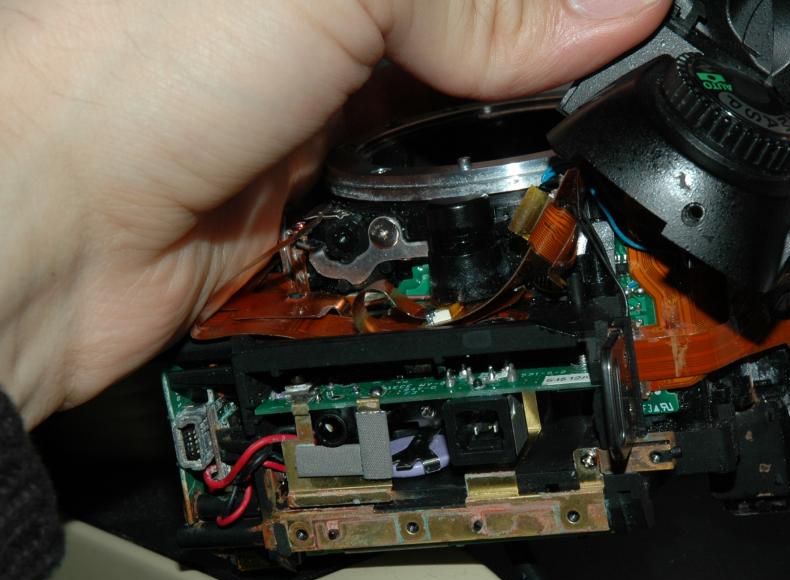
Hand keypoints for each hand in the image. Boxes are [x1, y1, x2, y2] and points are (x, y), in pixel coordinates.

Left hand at [0, 0, 666, 426]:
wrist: (46, 235)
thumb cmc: (124, 79)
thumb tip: (609, 10)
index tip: (620, 15)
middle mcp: (318, 5)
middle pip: (472, 12)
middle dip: (543, 34)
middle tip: (617, 56)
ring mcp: (320, 74)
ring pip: (457, 77)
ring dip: (519, 96)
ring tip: (588, 105)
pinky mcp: (322, 159)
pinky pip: (427, 154)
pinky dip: (475, 160)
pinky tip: (517, 156)